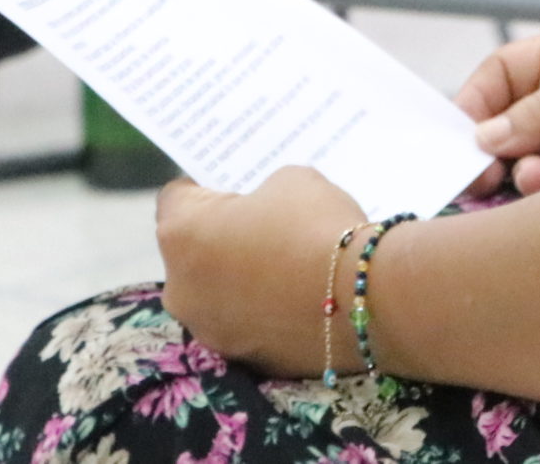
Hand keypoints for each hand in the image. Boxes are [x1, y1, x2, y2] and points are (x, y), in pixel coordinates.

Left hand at [158, 167, 365, 374]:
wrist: (363, 297)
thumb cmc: (317, 226)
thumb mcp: (290, 181)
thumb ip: (260, 194)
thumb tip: (260, 214)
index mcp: (180, 235)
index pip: (175, 198)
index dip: (205, 186)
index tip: (233, 186)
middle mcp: (179, 289)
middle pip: (191, 252)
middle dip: (220, 237)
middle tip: (263, 225)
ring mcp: (208, 331)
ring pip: (216, 293)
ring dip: (239, 279)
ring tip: (285, 265)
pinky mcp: (241, 359)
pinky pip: (244, 324)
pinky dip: (262, 311)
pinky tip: (297, 297)